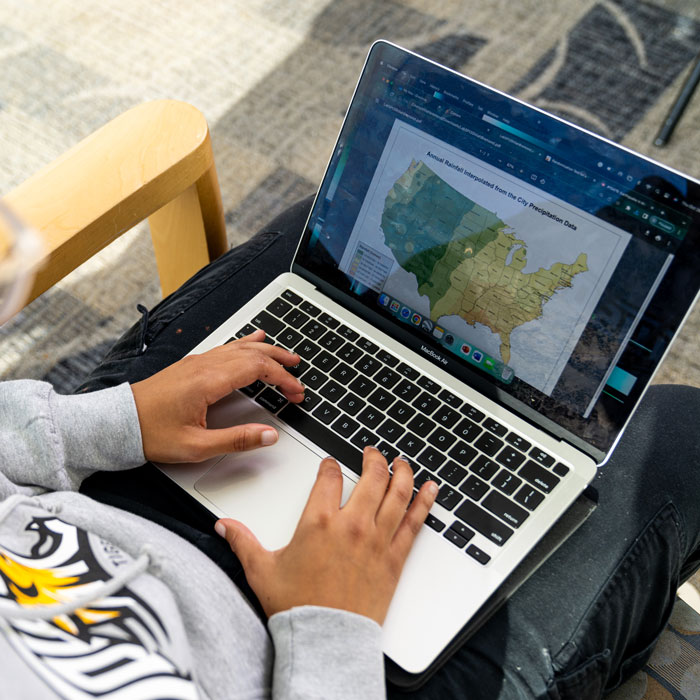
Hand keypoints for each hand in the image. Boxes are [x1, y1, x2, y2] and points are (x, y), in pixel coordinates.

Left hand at [131, 330, 303, 462]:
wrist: (117, 422)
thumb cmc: (150, 433)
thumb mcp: (196, 446)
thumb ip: (236, 440)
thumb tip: (268, 435)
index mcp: (208, 381)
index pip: (257, 369)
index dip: (282, 378)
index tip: (296, 392)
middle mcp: (204, 365)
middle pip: (253, 354)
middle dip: (280, 363)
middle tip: (298, 374)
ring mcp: (197, 362)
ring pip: (240, 347)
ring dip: (266, 351)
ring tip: (286, 355)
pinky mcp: (191, 365)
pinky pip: (226, 347)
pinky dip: (245, 343)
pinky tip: (252, 338)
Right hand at [216, 447, 437, 624]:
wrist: (326, 640)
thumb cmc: (297, 607)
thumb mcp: (262, 570)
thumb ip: (243, 542)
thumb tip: (225, 525)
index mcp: (319, 521)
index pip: (329, 477)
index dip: (330, 465)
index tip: (331, 464)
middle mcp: (352, 524)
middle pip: (371, 476)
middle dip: (374, 459)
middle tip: (373, 453)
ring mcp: (377, 539)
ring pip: (398, 493)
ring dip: (403, 473)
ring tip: (403, 462)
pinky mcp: (394, 557)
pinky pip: (414, 522)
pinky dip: (425, 503)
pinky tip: (432, 490)